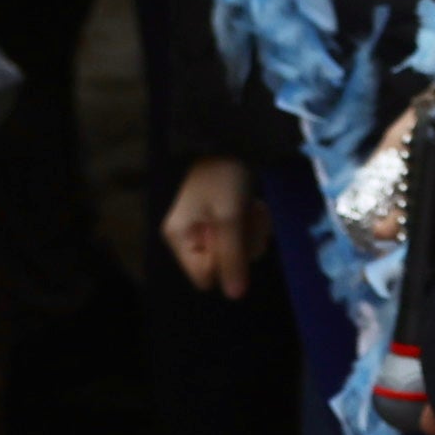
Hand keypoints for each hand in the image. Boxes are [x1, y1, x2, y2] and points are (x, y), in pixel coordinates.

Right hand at [162, 156, 266, 297]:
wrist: (231, 139)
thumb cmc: (223, 176)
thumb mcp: (229, 217)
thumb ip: (231, 256)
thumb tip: (235, 296)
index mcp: (180, 238)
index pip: (205, 276)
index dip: (226, 263)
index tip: (236, 238)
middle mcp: (189, 236)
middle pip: (223, 264)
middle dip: (243, 243)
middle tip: (248, 216)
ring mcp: (206, 227)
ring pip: (237, 250)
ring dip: (252, 231)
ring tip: (252, 207)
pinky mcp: (222, 219)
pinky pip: (241, 235)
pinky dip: (251, 223)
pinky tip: (253, 206)